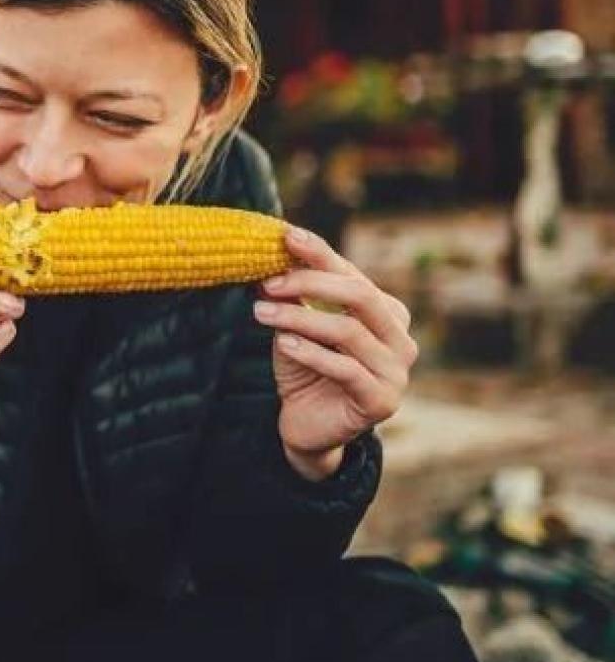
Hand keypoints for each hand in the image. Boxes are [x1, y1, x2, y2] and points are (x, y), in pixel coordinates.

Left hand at [255, 227, 417, 480]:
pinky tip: (283, 343)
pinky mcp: (382, 401)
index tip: (286, 237)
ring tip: (260, 313)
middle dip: (309, 284)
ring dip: (299, 318)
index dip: (320, 255)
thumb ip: (294, 294)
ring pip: (348, 331)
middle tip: (268, 282)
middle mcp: (401, 339)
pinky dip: (311, 353)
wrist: (307, 424)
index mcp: (387, 312)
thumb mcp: (297, 325)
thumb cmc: (305, 368)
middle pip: (359, 296)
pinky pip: (346, 369)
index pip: (352, 274)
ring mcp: (397, 372)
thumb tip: (270, 252)